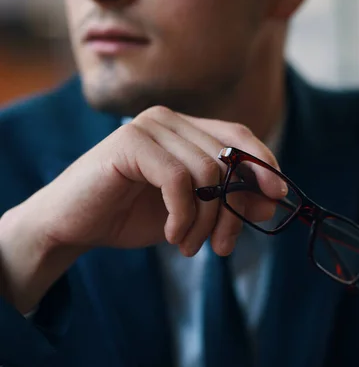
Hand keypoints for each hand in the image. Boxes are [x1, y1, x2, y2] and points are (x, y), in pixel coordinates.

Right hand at [0, 106, 284, 312]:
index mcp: (187, 129)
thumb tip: (272, 201)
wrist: (73, 225)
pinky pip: (180, 182)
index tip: (277, 196)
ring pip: (209, 174)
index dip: (263, 164)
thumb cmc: (132, 214)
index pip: (239, 137)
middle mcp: (171, 120)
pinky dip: (183, 216)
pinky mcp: (131, 143)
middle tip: (223, 247)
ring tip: (190, 246)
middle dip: (234, 211)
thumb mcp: (193, 212)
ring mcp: (150, 127)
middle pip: (228, 162)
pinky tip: (172, 236)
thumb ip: (230, 201)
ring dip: (206, 221)